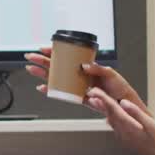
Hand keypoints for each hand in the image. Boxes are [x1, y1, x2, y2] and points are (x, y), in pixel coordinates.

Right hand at [24, 48, 148, 113]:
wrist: (125, 106)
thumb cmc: (120, 89)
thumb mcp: (112, 74)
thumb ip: (98, 69)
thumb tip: (83, 66)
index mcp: (86, 67)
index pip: (67, 57)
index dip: (55, 52)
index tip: (44, 48)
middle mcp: (79, 76)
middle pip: (57, 67)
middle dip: (42, 61)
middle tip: (30, 57)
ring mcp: (77, 87)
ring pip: (56, 79)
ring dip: (42, 74)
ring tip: (31, 69)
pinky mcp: (78, 98)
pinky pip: (62, 94)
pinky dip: (50, 91)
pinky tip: (42, 88)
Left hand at [85, 87, 154, 154]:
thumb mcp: (152, 125)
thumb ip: (136, 113)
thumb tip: (123, 102)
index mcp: (129, 126)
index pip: (113, 109)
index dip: (103, 98)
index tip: (94, 91)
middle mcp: (123, 133)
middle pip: (109, 114)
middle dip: (100, 103)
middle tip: (90, 93)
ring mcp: (124, 138)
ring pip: (111, 121)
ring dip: (103, 111)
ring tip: (96, 102)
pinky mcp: (128, 140)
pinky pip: (115, 127)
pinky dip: (110, 118)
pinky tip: (110, 117)